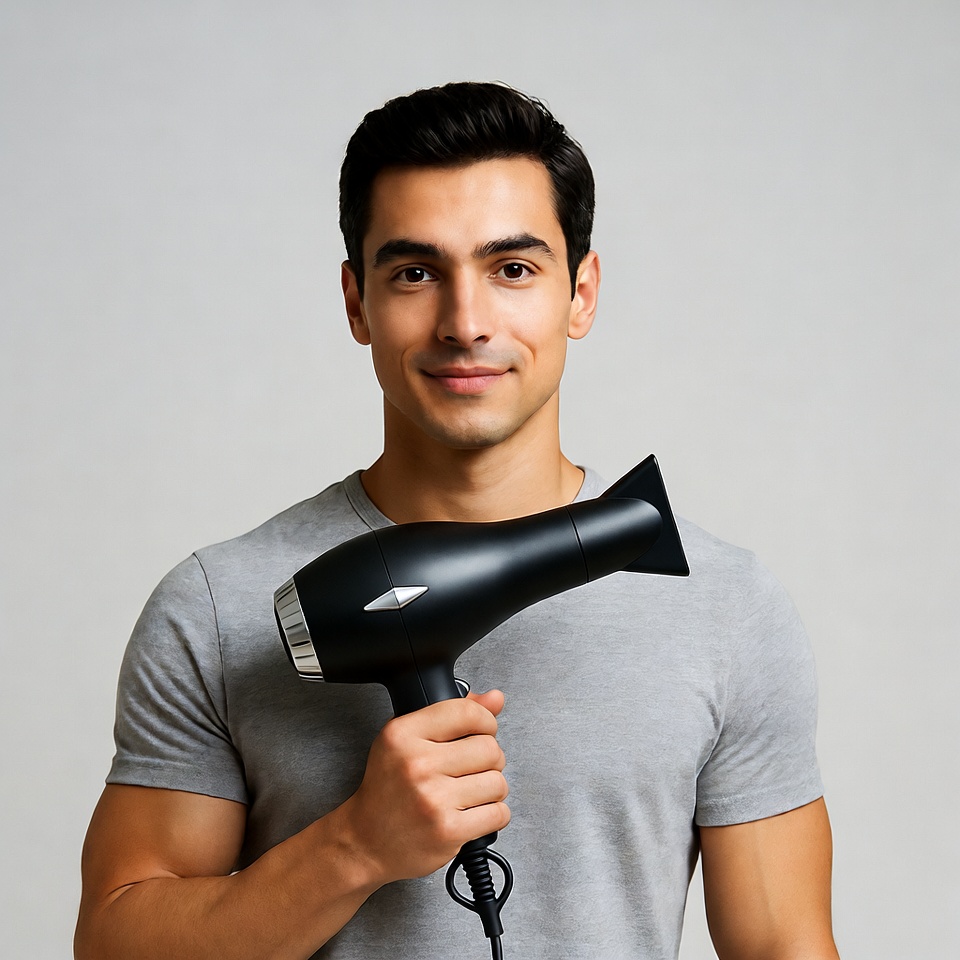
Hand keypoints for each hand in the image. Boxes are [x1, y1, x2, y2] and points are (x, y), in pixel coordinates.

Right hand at [337, 690, 509, 885]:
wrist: (366, 843)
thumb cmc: (389, 789)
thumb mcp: (406, 740)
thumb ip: (452, 714)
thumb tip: (496, 698)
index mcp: (402, 734)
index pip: (466, 712)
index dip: (486, 720)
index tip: (484, 730)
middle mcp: (417, 764)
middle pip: (489, 748)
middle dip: (490, 759)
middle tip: (472, 768)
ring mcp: (433, 799)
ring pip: (498, 782)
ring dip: (492, 789)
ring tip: (470, 793)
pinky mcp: (448, 831)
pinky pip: (499, 813)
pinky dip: (493, 815)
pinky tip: (472, 814)